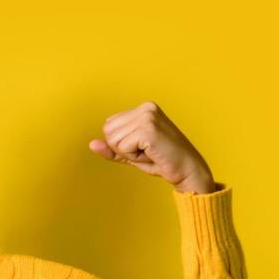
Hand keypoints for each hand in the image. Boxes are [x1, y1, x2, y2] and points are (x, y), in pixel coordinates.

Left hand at [88, 101, 214, 191]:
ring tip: (150, 152)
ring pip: (114, 140)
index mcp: (143, 108)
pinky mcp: (148, 129)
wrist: (187, 170)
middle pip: (108, 132)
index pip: (109, 125)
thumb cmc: (161, 161)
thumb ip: (112, 148)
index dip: (121, 143)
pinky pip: (123, 147)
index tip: (143, 147)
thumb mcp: (132, 153)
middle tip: (147, 151)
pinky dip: (134, 156)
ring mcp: (148, 117)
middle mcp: (146, 108)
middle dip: (123, 148)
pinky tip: (152, 154)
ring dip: (130, 153)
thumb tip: (91, 144)